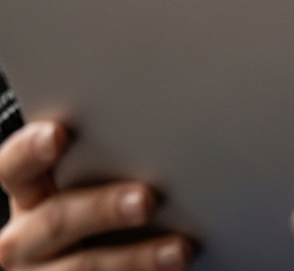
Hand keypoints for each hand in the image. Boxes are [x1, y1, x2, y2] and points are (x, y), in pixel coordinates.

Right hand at [0, 121, 191, 270]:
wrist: (92, 267)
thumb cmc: (100, 205)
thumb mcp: (90, 184)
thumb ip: (107, 163)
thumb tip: (160, 138)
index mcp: (27, 193)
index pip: (14, 166)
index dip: (30, 150)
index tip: (58, 134)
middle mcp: (22, 238)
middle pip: (56, 220)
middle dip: (103, 209)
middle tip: (147, 201)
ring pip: (82, 267)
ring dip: (135, 259)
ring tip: (178, 250)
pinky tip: (171, 270)